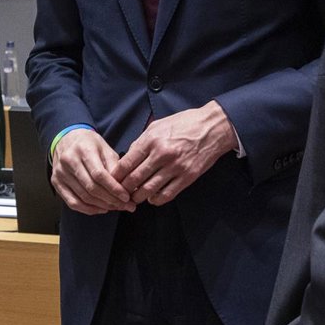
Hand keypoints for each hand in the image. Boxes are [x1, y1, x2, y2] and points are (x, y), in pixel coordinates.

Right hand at [51, 128, 132, 215]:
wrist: (66, 138)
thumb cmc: (89, 143)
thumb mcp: (105, 148)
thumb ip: (114, 166)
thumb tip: (126, 187)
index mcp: (83, 149)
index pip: (99, 174)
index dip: (114, 188)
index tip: (126, 197)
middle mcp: (69, 161)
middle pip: (91, 188)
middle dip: (110, 200)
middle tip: (125, 206)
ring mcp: (60, 173)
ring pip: (83, 197)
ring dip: (101, 206)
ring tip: (115, 207)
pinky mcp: (56, 182)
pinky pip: (72, 202)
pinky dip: (88, 209)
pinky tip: (100, 209)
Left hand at [112, 101, 237, 205]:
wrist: (212, 128)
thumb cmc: (184, 124)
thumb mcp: (158, 125)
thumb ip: (141, 141)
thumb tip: (128, 157)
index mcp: (152, 140)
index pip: (127, 163)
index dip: (117, 175)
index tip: (112, 180)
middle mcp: (162, 154)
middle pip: (135, 179)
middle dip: (124, 189)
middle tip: (120, 192)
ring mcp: (175, 167)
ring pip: (149, 190)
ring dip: (139, 197)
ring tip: (135, 197)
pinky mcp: (187, 177)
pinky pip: (167, 194)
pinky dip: (156, 200)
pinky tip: (152, 198)